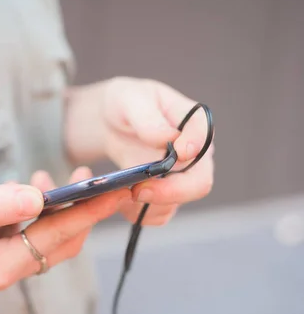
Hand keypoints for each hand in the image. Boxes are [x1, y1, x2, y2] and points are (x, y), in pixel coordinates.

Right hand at [0, 168, 128, 289]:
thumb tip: (37, 195)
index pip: (56, 236)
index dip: (89, 211)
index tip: (117, 188)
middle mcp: (4, 268)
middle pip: (61, 241)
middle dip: (85, 210)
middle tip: (101, 178)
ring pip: (47, 236)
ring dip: (63, 209)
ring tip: (66, 177)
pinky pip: (29, 230)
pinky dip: (40, 210)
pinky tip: (33, 188)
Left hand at [65, 76, 213, 224]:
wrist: (110, 122)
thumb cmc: (126, 103)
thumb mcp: (131, 99)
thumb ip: (148, 116)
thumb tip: (168, 137)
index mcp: (194, 124)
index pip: (204, 137)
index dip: (193, 147)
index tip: (178, 152)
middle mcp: (194, 156)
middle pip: (198, 183)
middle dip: (170, 192)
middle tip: (138, 190)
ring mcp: (180, 178)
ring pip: (177, 204)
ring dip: (148, 205)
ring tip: (120, 192)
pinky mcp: (163, 196)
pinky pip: (156, 215)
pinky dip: (137, 213)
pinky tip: (118, 199)